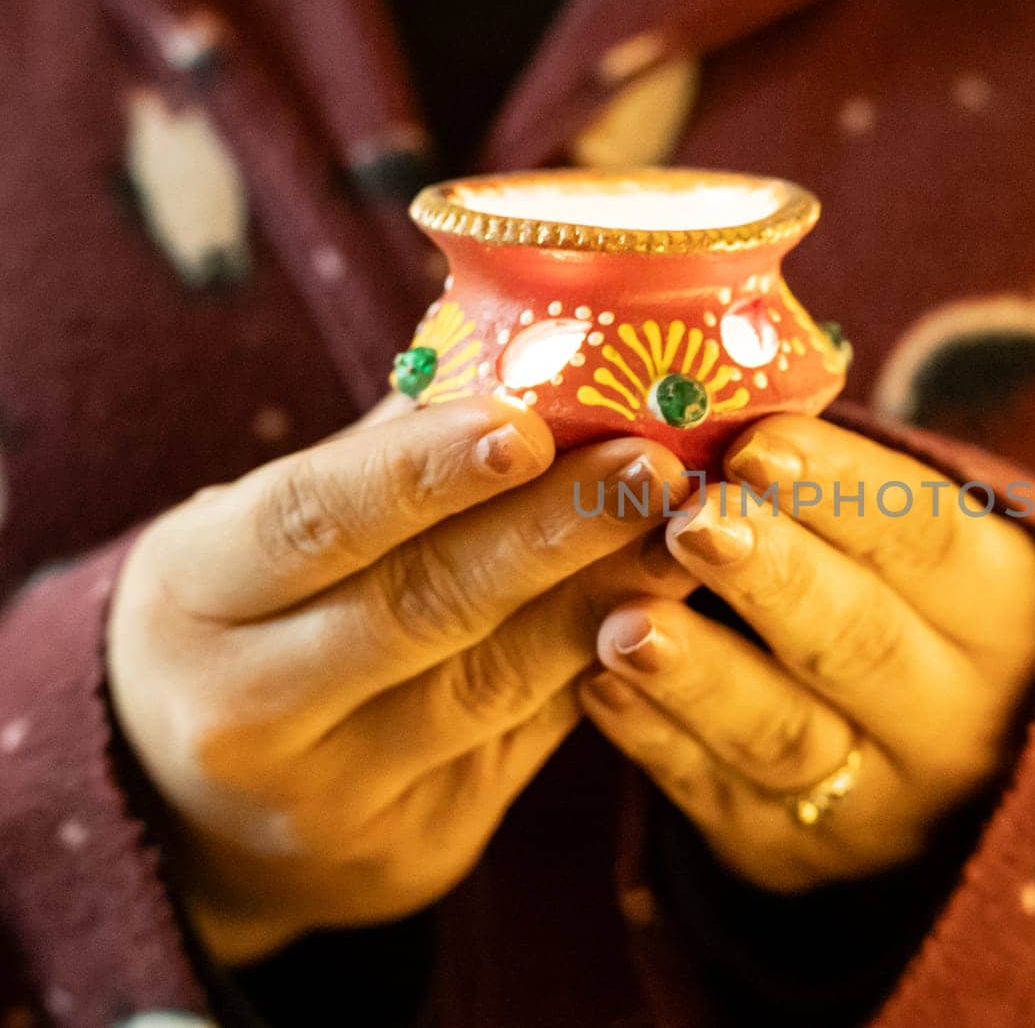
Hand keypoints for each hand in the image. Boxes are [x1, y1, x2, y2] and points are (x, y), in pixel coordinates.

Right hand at [108, 396, 694, 962]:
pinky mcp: (411, 847)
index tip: (528, 420)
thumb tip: (521, 343)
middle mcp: (243, 708)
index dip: (422, 471)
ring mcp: (328, 796)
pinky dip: (597, 666)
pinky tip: (663, 607)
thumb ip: (384, 456)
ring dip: (600, 597)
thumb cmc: (252, 624)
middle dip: (548, 531)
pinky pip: (526, 743)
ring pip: (490, 685)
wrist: (196, 817)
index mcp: (192, 594)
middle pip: (418, 607)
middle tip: (652, 464)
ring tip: (685, 527)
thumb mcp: (262, 538)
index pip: (313, 519)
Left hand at [577, 416, 1034, 891]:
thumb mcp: (918, 546)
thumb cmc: (904, 600)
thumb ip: (842, 488)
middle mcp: (956, 710)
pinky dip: (658, 743)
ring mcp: (880, 795)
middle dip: (770, 577)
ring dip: (699, 675)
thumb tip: (714, 390)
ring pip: (788, 733)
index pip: (927, 537)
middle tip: (689, 522)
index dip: (841, 490)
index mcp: (1001, 606)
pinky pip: (722, 798)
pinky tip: (598, 687)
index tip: (754, 444)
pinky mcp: (797, 851)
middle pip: (860, 638)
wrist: (946, 762)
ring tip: (623, 624)